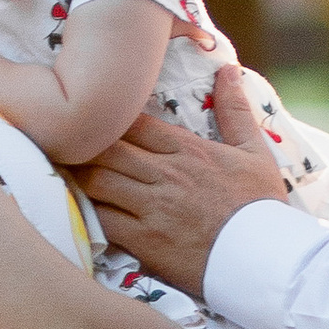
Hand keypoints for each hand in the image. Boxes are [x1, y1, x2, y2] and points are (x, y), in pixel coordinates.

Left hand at [82, 78, 286, 291]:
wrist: (267, 259)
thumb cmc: (262, 206)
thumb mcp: (255, 152)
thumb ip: (236, 109)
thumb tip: (228, 69)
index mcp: (188, 150)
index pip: (133, 123)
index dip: (106, 118)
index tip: (92, 119)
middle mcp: (166, 174)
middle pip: (106, 148)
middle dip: (81, 144)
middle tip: (63, 143)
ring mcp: (153, 208)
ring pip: (97, 181)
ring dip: (77, 176)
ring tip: (61, 173)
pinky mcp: (146, 241)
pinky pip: (103, 221)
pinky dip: (85, 212)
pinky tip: (74, 209)